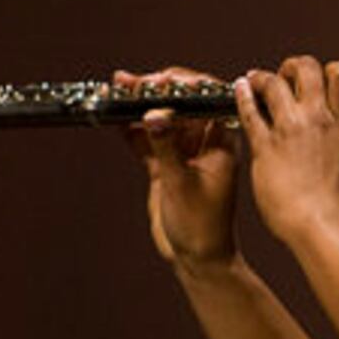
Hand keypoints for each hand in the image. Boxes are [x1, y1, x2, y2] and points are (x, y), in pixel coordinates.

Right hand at [117, 67, 241, 273]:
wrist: (196, 257)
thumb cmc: (203, 225)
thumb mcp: (182, 183)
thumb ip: (166, 148)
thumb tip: (155, 115)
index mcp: (222, 141)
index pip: (205, 101)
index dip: (183, 86)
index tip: (160, 81)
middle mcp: (205, 142)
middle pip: (180, 105)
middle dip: (157, 91)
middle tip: (133, 83)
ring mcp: (184, 153)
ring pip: (161, 119)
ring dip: (140, 106)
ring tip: (119, 89)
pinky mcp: (165, 165)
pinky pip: (147, 140)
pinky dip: (132, 129)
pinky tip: (116, 116)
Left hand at [236, 56, 338, 244]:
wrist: (319, 223)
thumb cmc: (334, 200)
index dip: (327, 70)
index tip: (315, 80)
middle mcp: (317, 120)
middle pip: (307, 68)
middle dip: (293, 66)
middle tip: (284, 75)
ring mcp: (290, 130)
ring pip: (274, 83)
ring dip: (261, 77)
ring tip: (254, 81)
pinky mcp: (266, 146)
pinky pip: (250, 111)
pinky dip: (243, 95)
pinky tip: (239, 89)